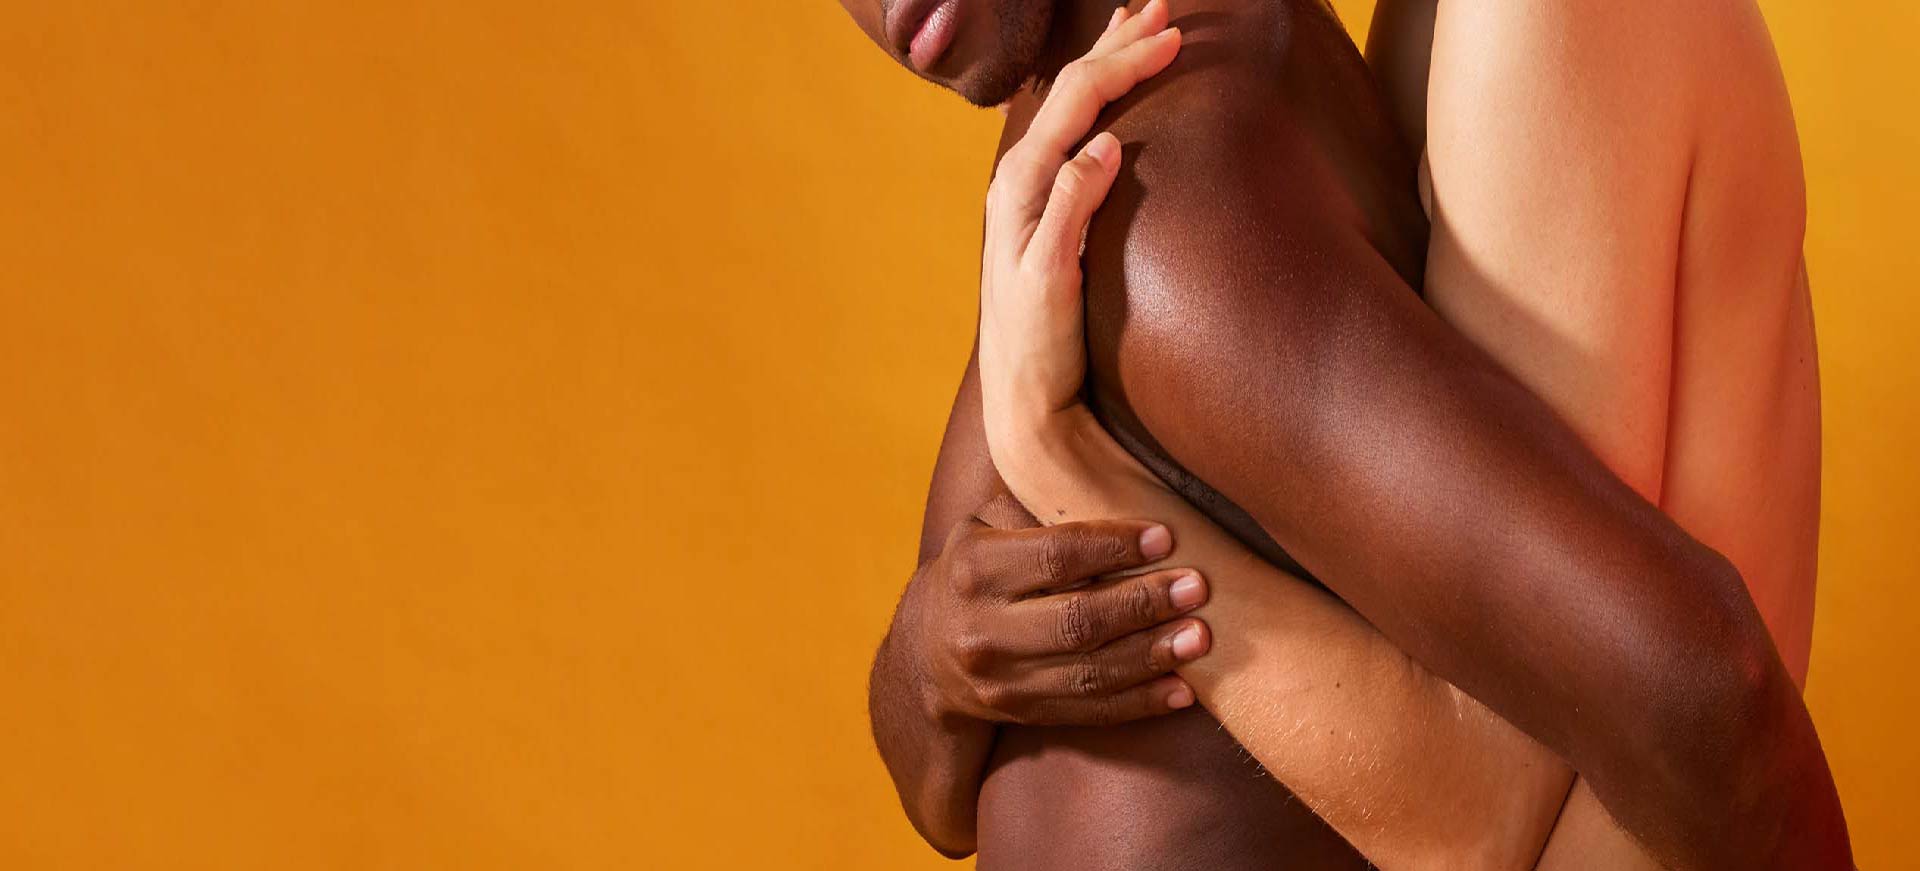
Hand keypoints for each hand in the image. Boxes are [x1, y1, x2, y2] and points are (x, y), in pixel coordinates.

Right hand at [916, 492, 1210, 725]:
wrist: (927, 652)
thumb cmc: (978, 570)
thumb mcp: (986, 527)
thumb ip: (1039, 510)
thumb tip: (1119, 480)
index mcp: (974, 569)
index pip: (1054, 556)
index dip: (1114, 547)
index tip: (1165, 537)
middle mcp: (982, 630)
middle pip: (1076, 621)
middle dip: (1142, 604)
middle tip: (1196, 587)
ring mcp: (1002, 681)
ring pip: (1088, 673)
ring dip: (1151, 656)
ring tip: (1200, 637)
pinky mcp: (1024, 714)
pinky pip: (1090, 712)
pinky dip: (1141, 703)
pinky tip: (1184, 690)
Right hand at [977, 0, 1179, 462]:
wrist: (1032, 406)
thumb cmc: (1057, 328)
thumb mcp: (1069, 247)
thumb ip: (1083, 194)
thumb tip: (1114, 140)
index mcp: (1026, 180)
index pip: (1073, 97)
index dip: (1114, 50)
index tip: (1159, 16)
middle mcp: (1016, 193)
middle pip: (1069, 99)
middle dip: (1118, 46)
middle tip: (1168, 7)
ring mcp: (1023, 233)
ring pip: (1061, 136)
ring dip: (1106, 85)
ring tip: (1155, 43)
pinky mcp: (1038, 278)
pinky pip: (1056, 215)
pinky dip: (1079, 179)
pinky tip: (1109, 147)